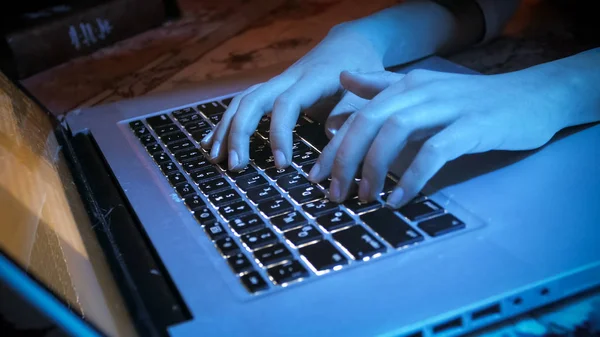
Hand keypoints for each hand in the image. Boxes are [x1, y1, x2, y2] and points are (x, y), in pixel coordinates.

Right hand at [200, 24, 383, 169]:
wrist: (349, 43)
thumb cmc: (362, 69)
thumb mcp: (368, 89)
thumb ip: (352, 111)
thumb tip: (330, 136)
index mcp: (313, 79)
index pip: (286, 104)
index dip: (280, 133)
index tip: (281, 164)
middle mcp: (288, 78)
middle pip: (252, 100)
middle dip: (239, 133)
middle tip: (235, 166)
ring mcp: (276, 82)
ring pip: (242, 100)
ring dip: (226, 128)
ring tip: (215, 157)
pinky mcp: (271, 89)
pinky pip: (243, 103)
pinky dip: (226, 122)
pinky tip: (213, 141)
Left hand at [309, 67, 568, 206]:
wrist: (531, 97)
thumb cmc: (471, 101)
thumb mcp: (423, 90)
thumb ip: (382, 85)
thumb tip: (343, 78)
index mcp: (404, 85)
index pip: (357, 115)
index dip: (332, 147)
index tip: (316, 176)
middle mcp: (419, 91)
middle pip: (367, 122)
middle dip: (343, 160)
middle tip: (333, 194)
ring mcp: (446, 107)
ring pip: (394, 133)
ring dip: (373, 168)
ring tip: (364, 198)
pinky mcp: (472, 126)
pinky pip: (433, 152)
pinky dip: (412, 176)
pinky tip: (400, 199)